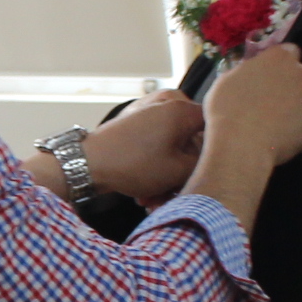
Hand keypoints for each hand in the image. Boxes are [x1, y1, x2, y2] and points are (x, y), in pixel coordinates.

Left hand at [83, 92, 205, 206]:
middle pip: (189, 140)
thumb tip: (211, 163)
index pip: (213, 128)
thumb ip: (204, 164)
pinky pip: (155, 143)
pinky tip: (144, 192)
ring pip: (171, 146)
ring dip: (166, 175)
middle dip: (182, 172)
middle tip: (173, 196)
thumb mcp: (178, 171)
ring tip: (154, 199)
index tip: (206, 174)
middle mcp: (167, 102)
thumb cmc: (133, 164)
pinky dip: (153, 165)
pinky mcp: (135, 120)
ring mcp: (149, 109)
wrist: (88, 164)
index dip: (212, 153)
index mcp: (181, 108)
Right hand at [198, 43, 301, 172]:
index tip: (269, 75)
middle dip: (292, 84)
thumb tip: (253, 74)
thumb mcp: (228, 79)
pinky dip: (298, 130)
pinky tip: (281, 138)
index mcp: (280, 58)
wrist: (241, 146)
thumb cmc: (227, 108)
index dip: (279, 64)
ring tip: (276, 123)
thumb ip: (249, 71)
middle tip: (271, 100)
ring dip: (297, 107)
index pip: (289, 51)